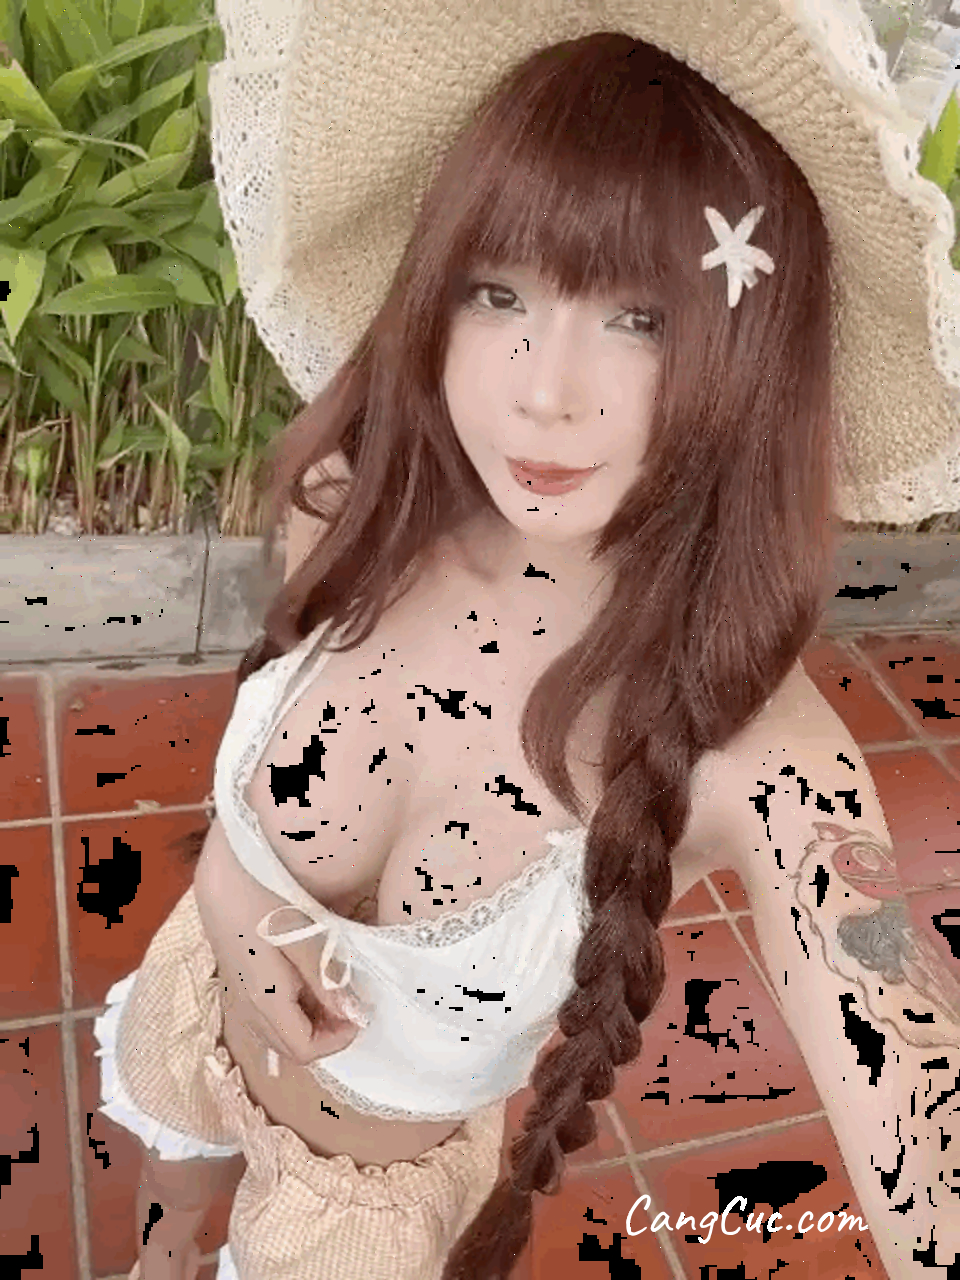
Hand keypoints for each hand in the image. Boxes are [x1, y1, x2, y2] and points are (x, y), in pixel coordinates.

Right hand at [194, 820, 366, 1066]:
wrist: (223, 876)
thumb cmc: (266, 901)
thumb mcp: (304, 939)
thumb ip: (327, 980)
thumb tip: (352, 1017)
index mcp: (267, 1003)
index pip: (305, 1050)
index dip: (338, 1041)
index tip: (360, 1013)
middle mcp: (249, 1009)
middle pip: (290, 1046)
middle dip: (326, 1034)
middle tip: (351, 1003)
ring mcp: (240, 996)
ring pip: (278, 1031)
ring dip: (310, 1022)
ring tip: (333, 990)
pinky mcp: (239, 980)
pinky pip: (268, 1012)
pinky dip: (293, 1008)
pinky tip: (307, 978)